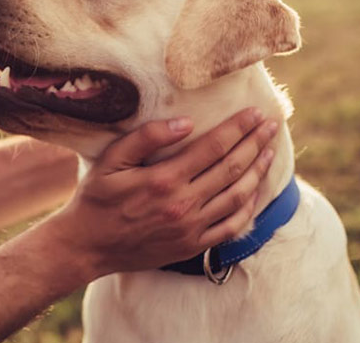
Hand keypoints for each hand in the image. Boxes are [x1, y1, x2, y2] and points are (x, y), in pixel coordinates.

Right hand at [44, 108, 278, 278]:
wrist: (87, 246)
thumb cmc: (96, 199)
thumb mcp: (110, 161)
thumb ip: (145, 138)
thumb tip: (185, 122)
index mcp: (163, 179)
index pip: (213, 147)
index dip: (238, 128)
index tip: (255, 113)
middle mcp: (182, 204)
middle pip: (232, 168)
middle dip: (255, 144)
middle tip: (272, 125)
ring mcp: (191, 228)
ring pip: (237, 196)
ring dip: (258, 171)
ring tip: (269, 151)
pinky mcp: (192, 246)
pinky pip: (231, 226)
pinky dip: (249, 207)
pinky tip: (255, 190)